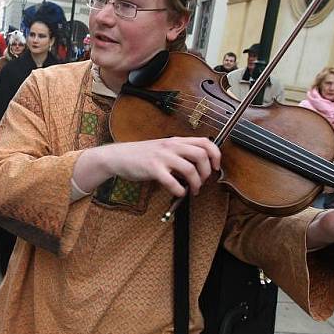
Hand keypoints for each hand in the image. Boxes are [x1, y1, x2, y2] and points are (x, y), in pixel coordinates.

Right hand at [73, 137, 220, 197]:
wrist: (118, 157)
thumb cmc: (141, 155)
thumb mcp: (163, 149)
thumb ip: (179, 154)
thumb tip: (198, 168)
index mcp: (176, 141)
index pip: (205, 142)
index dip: (215, 155)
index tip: (215, 167)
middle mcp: (171, 146)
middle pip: (201, 155)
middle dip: (207, 172)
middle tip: (202, 182)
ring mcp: (162, 157)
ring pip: (190, 169)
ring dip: (196, 183)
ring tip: (192, 190)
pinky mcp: (152, 168)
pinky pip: (172, 181)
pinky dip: (180, 190)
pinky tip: (178, 192)